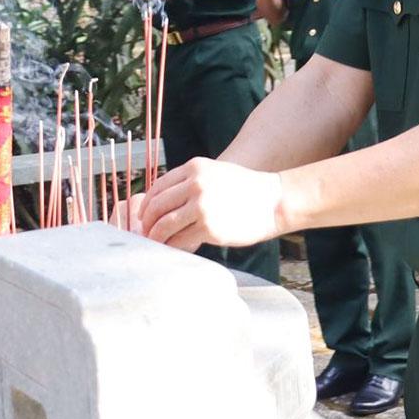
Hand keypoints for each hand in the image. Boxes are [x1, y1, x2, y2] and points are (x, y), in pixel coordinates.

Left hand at [136, 158, 284, 251]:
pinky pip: (180, 240)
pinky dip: (172, 247)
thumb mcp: (215, 173)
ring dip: (156, 237)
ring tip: (156, 244)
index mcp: (194, 168)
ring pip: (165, 225)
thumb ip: (191, 182)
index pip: (158, 187)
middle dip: (147, 223)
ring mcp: (201, 206)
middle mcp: (195, 185)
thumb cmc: (246, 189)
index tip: (144, 217)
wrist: (274, 201)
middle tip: (145, 234)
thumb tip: (165, 201)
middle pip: (157, 206)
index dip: (147, 204)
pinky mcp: (209, 228)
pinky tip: (172, 250)